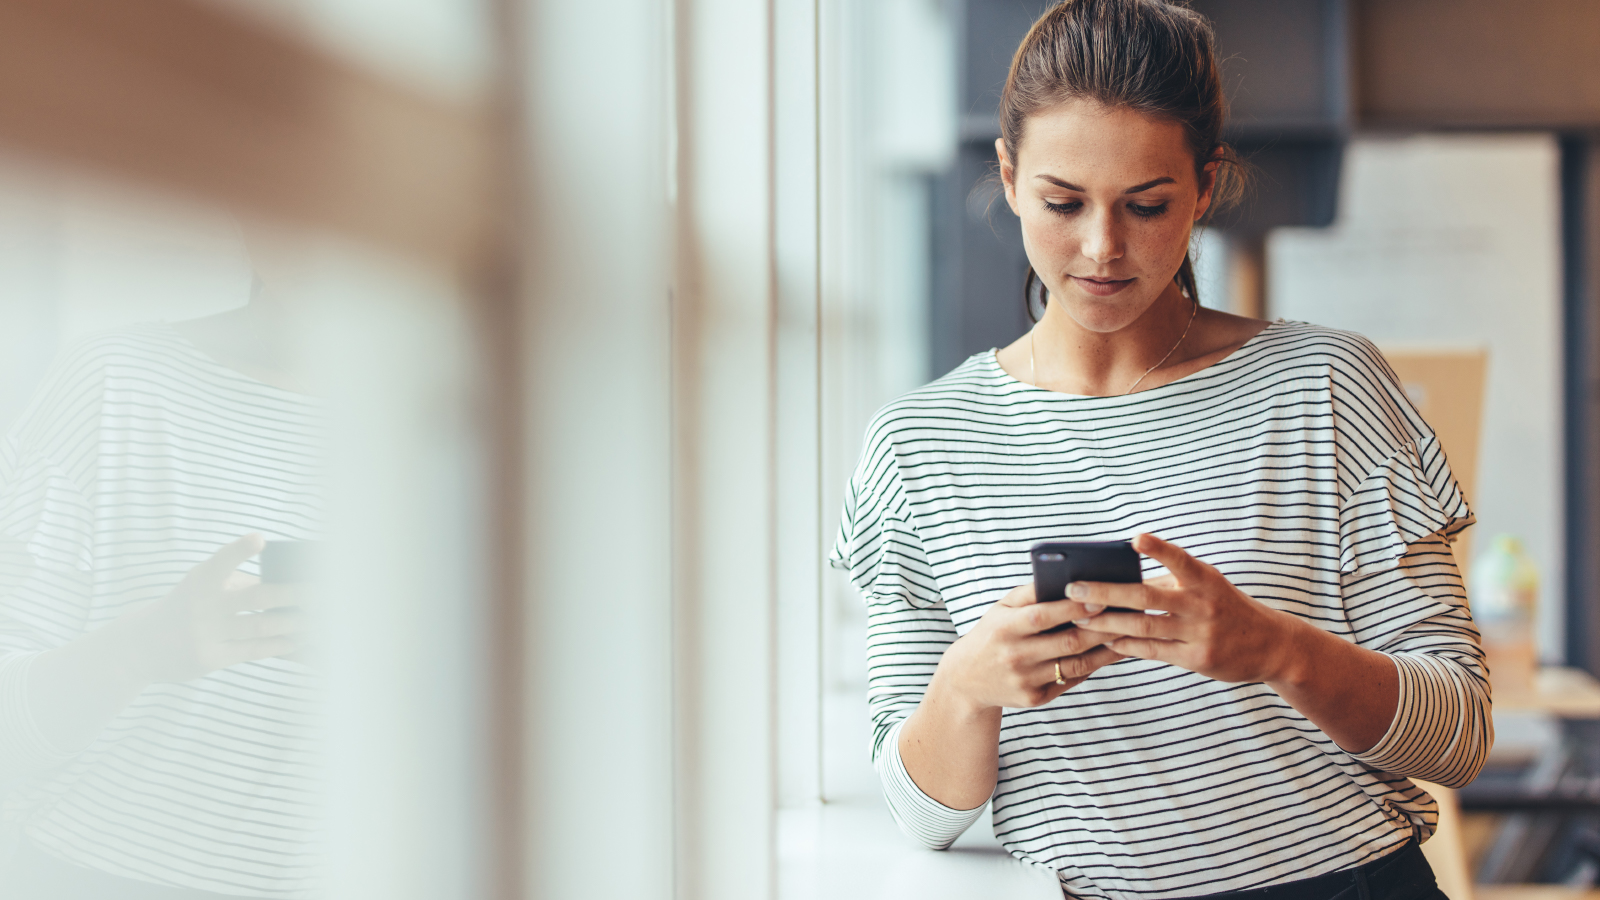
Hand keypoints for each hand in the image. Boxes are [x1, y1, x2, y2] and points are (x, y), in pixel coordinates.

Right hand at [103, 534, 309, 684]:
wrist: (141, 646)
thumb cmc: (188, 607)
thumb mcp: (202, 586)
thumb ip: (238, 582)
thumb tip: (291, 586)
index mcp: (202, 579)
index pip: (222, 561)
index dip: (240, 550)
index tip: (259, 539)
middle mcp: (203, 605)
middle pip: (258, 597)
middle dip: (296, 593)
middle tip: (326, 590)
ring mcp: (206, 633)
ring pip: (262, 626)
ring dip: (296, 622)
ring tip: (322, 618)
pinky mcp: (210, 658)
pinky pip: (254, 650)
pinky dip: (280, 644)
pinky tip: (299, 640)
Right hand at [933, 581, 1123, 711]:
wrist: (966, 679)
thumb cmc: (992, 634)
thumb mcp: (1001, 608)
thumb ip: (1031, 593)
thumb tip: (1068, 578)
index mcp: (1005, 628)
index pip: (1043, 616)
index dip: (1074, 608)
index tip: (1101, 598)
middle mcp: (1015, 656)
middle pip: (1068, 642)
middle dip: (1102, 628)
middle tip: (1129, 615)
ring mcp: (1026, 681)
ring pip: (1077, 665)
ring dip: (1106, 650)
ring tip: (1128, 634)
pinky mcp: (1035, 699)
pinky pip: (1072, 680)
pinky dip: (1093, 666)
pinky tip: (1110, 653)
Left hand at [1066, 533, 1308, 684]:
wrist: (1271, 645)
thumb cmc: (1226, 607)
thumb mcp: (1208, 586)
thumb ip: (1171, 581)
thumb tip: (1120, 577)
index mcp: (1205, 579)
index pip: (1180, 560)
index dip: (1158, 549)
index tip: (1135, 539)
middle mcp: (1202, 604)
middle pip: (1146, 596)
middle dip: (1106, 592)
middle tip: (1073, 588)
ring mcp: (1199, 633)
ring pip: (1143, 627)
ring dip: (1106, 622)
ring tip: (1078, 617)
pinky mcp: (1197, 658)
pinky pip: (1152, 651)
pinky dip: (1125, 644)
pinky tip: (1104, 639)